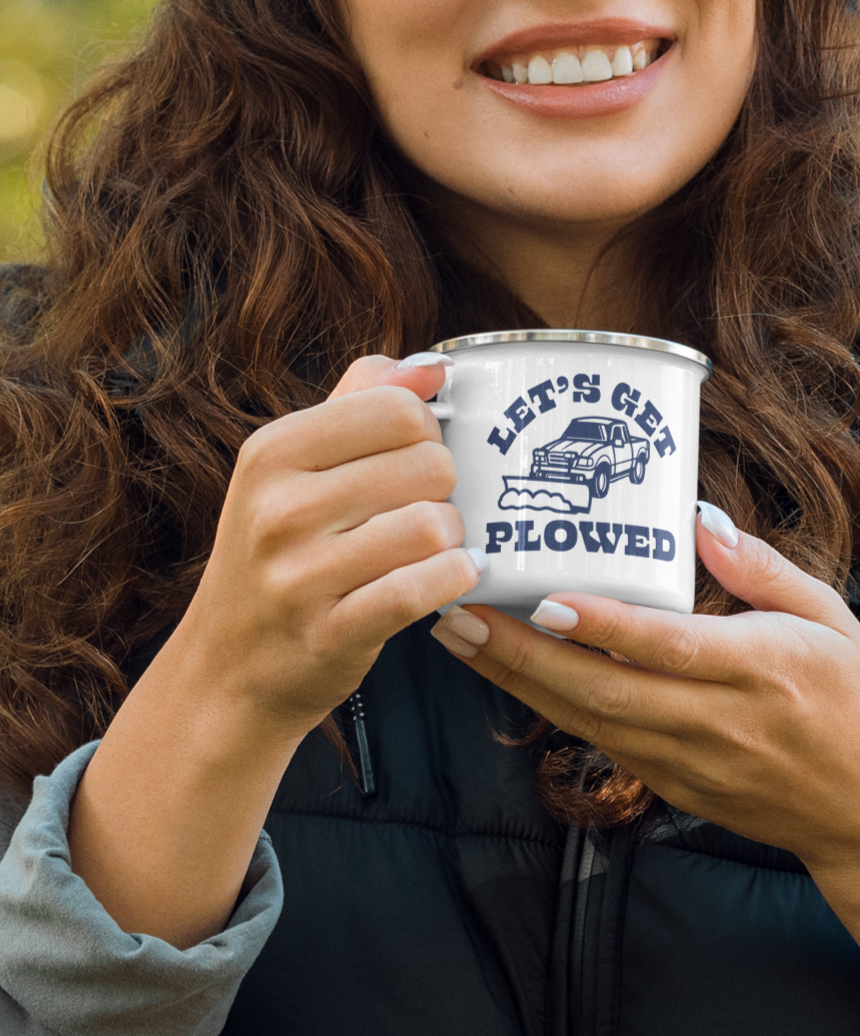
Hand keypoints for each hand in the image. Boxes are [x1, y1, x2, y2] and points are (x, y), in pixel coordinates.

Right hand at [173, 353, 484, 737]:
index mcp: (272, 453)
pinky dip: (454, 579)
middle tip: (424, 509)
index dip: (427, 432)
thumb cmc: (277, 557)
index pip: (397, 409)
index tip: (414, 458)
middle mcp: (279, 509)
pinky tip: (451, 576)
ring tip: (435, 548)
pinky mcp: (332, 632)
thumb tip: (430, 366)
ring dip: (452, 538)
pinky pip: (424, 588)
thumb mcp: (292, 470)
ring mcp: (300, 575)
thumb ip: (359, 403)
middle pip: (428, 464)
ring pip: (433, 525)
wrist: (229, 669)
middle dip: (444, 488)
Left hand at [431, 507, 859, 1035]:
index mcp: (757, 670)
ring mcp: (686, 763)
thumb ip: (761, 567)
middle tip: (458, 612)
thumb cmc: (858, 705)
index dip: (603, 625)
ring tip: (461, 637)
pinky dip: (550, 708)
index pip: (665, 647)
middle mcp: (713, 722)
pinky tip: (510, 674)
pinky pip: (600, 743)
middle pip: (601, 691)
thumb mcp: (831, 619)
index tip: (544, 598)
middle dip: (521, 655)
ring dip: (518, 682)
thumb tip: (696, 518)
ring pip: (586, 722)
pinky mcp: (672, 787)